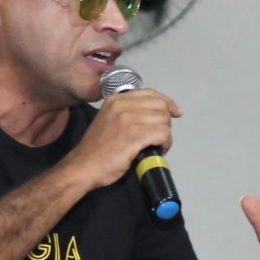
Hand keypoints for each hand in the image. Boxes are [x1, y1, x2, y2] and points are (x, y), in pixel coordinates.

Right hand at [68, 88, 182, 190]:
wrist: (83, 166)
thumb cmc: (97, 148)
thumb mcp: (109, 119)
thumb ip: (127, 112)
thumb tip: (152, 113)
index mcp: (116, 99)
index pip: (151, 93)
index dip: (167, 103)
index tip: (175, 112)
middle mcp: (122, 105)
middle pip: (161, 106)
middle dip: (166, 122)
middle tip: (159, 136)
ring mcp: (128, 120)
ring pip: (164, 121)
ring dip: (166, 135)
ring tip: (157, 145)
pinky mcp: (134, 136)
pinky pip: (162, 134)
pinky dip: (166, 143)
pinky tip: (159, 150)